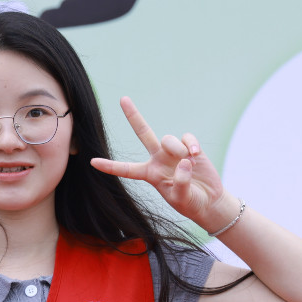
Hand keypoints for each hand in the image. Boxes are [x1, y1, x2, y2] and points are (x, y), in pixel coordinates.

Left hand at [90, 97, 232, 228]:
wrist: (209, 201)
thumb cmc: (191, 203)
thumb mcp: (182, 198)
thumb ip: (181, 182)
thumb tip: (184, 160)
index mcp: (150, 174)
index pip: (127, 170)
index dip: (110, 166)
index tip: (92, 162)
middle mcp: (158, 159)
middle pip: (144, 133)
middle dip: (134, 116)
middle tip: (123, 99)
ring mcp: (174, 152)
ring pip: (168, 139)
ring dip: (176, 149)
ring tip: (189, 162)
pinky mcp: (190, 147)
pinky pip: (187, 137)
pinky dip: (192, 144)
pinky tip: (197, 155)